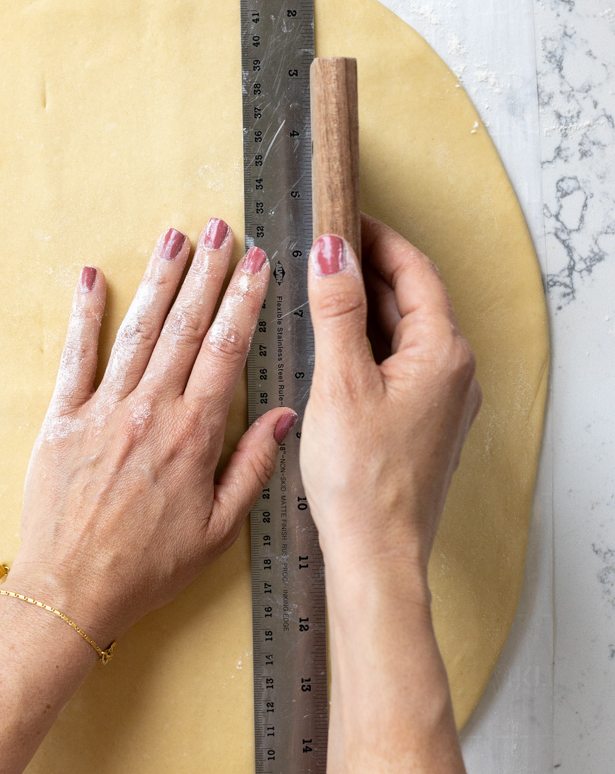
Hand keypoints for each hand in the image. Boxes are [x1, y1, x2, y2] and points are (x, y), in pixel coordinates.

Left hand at [9, 219, 292, 643]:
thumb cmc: (148, 569)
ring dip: (159, 279)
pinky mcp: (62, 418)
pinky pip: (76, 356)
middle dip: (207, 273)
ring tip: (175, 236)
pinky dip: (84, 314)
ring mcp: (103, 410)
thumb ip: (252, 467)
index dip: (244, 301)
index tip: (258, 262)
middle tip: (221, 228)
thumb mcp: (218, 531)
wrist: (71, 590)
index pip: (227, 351)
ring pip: (138, 330)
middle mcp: (151, 411)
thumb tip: (286, 415)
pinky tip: (92, 277)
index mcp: (194, 435)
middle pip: (186, 327)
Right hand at [300, 216, 481, 590]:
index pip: (415, 271)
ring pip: (405, 333)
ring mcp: (443, 400)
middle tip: (322, 250)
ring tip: (319, 292)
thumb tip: (333, 251)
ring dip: (365, 308)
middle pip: (413, 299)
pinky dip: (368, 344)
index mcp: (444, 353)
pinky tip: (334, 348)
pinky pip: (400, 364)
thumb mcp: (339, 382)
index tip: (341, 219)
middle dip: (367, 270)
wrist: (377, 554)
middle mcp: (454, 372)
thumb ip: (336, 310)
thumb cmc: (362, 480)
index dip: (377, 239)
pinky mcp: (424, 423)